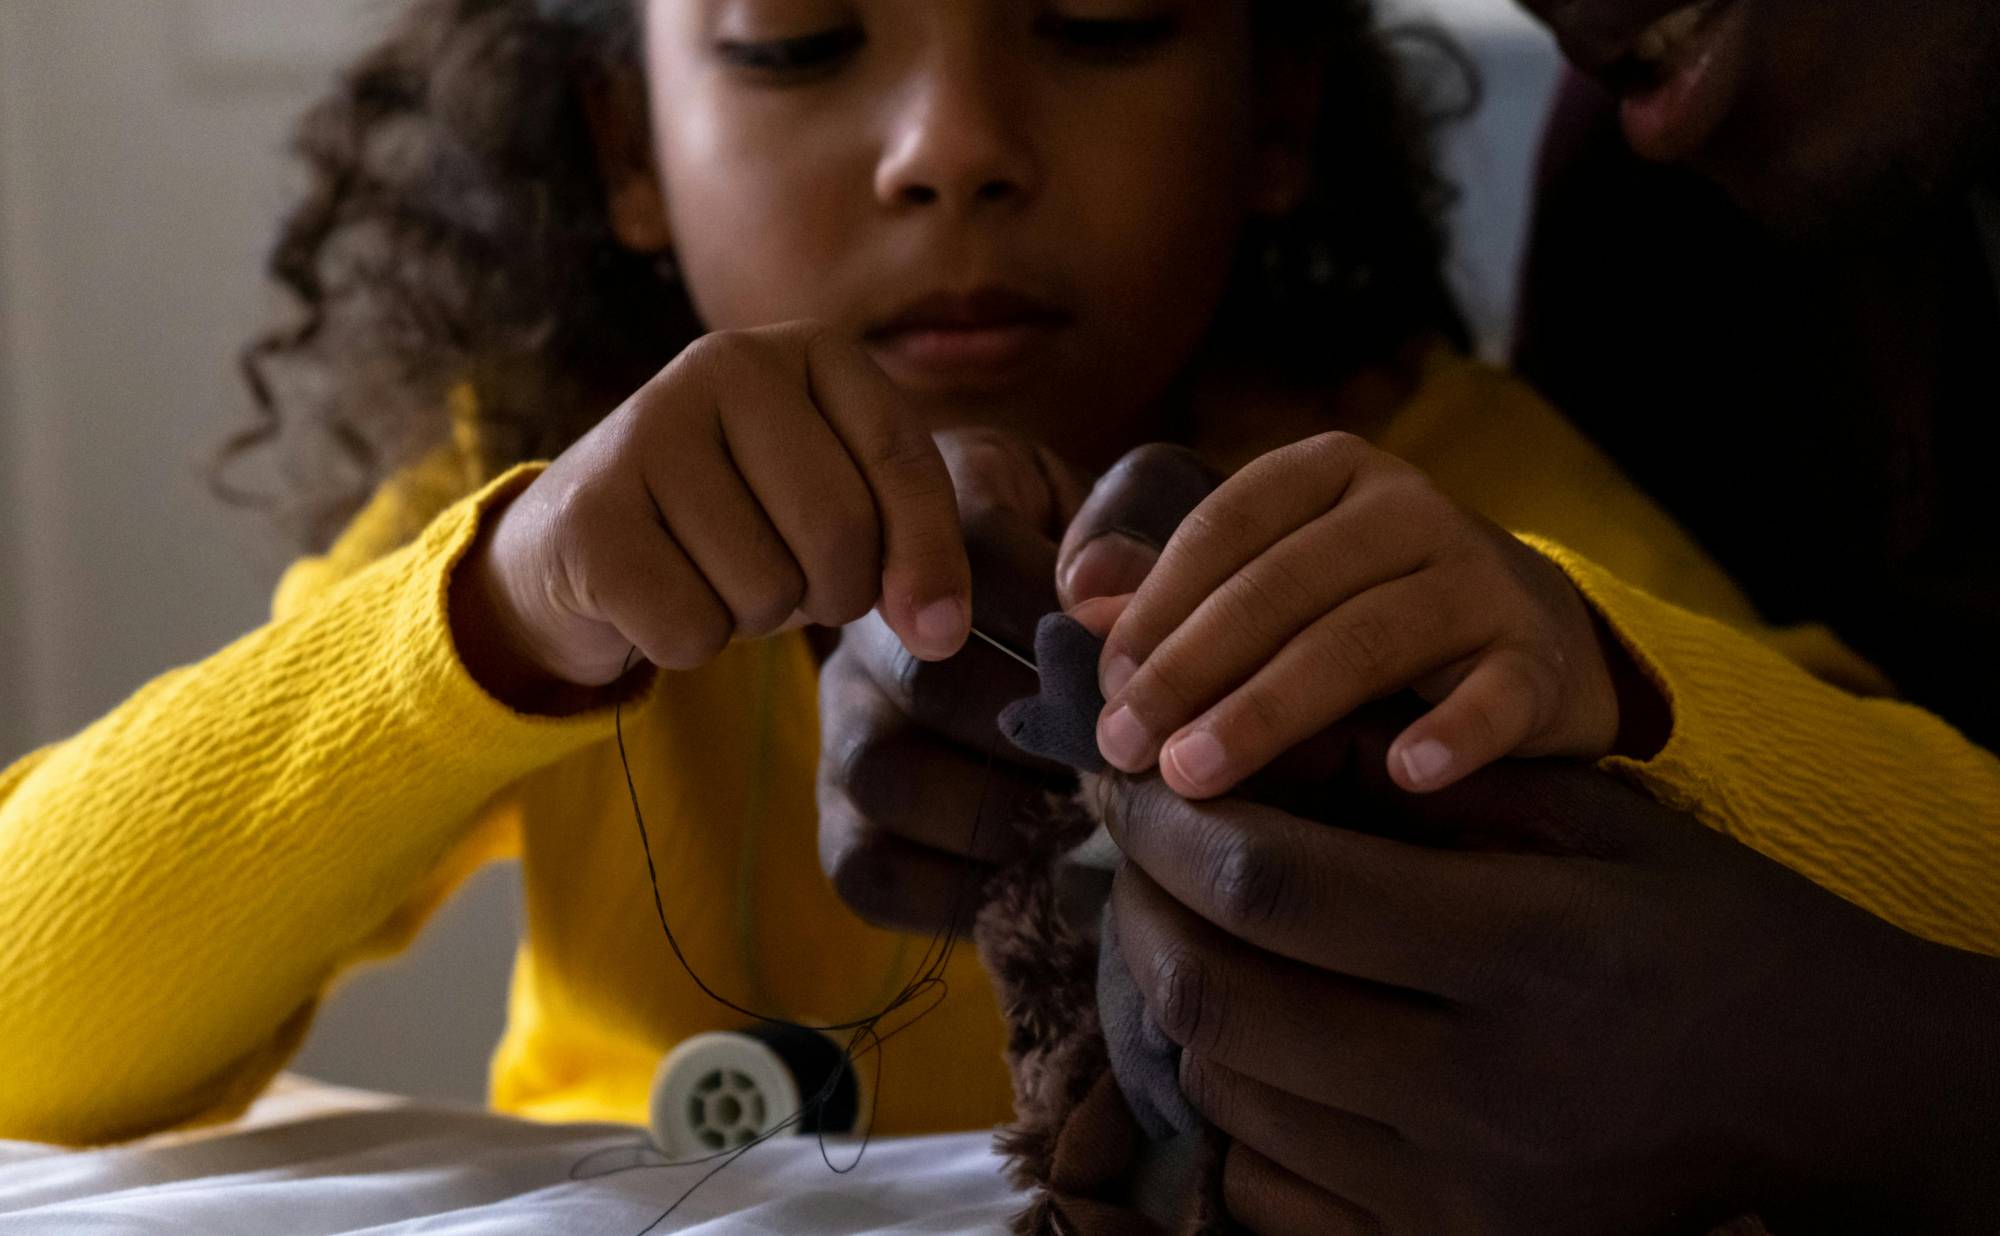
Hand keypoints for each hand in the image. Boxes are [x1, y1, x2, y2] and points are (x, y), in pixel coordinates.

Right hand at [450, 323, 969, 709]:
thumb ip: (911, 550)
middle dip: (832, 593)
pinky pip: (692, 628)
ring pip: (766, 588)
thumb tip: (941, 631)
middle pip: (839, 529)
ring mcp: (646, 428)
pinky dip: (687, 642)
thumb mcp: (842, 508)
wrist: (586, 541)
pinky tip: (658, 594)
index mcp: (811, 349)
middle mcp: (725, 362)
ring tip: (712, 573)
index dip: (929, 557)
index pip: (902, 457)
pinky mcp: (589, 513)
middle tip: (792, 580)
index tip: (938, 627)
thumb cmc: (742, 520)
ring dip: (752, 617)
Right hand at [815, 439, 1216, 931]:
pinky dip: (962, 891)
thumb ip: (1132, 515)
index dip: (1068, 617)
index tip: (1131, 663)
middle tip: (1125, 758)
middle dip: (1048, 729)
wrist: (1052, 640)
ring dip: (1004, 811)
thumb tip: (1094, 586)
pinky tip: (1041, 872)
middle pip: (930, 677)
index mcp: (931, 515)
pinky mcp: (841, 821)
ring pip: (885, 776)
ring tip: (1087, 817)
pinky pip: (871, 872)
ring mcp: (841, 723)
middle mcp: (862, 619)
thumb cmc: (1108, 567)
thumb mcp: (1131, 505)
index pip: (979, 558)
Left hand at [1088, 431, 1621, 797]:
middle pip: (1280, 586)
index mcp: (1328, 473)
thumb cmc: (1367, 612)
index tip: (1104, 688)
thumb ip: (1181, 589)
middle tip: (1125, 749)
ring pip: (1363, 638)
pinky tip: (1406, 774)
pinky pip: (1496, 694)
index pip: (1224, 526)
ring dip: (1271, 710)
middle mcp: (1408, 507)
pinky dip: (1455, 732)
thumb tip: (1078, 598)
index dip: (1156, 607)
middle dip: (1190, 669)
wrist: (1536, 641)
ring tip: (1199, 774)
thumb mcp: (1275, 584)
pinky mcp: (1538, 658)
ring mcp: (1480, 578)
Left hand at [1101, 736, 1999, 1234]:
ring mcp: (1458, 1196)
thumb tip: (1262, 741)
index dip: (1165, 820)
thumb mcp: (1589, 815)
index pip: (1275, 881)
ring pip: (1224, 1088)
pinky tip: (1261, 1029)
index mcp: (1527, 951)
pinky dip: (1232, 1097)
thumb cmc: (1692, 924)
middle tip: (1130, 842)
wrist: (1812, 1088)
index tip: (1124, 772)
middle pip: (1219, 995)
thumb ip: (1429, 774)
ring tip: (1190, 921)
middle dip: (1136, 901)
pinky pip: (1262, 1181)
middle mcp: (1484, 1090)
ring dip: (1178, 989)